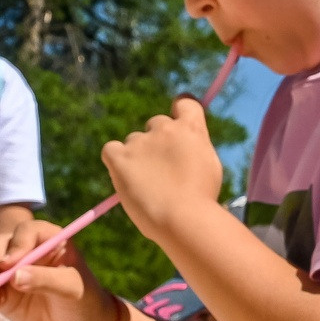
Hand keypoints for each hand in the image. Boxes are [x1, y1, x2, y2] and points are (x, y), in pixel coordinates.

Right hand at [0, 217, 121, 320]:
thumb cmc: (84, 300)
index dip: (16, 245)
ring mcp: (15, 271)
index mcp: (50, 240)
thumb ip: (44, 280)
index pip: (28, 232)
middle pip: (3, 246)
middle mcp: (29, 251)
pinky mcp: (6, 292)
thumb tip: (14, 276)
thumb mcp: (70, 288)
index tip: (8, 265)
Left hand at [101, 97, 224, 242]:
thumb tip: (183, 148)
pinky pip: (110, 150)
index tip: (178, 126)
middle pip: (156, 124)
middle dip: (158, 142)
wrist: (183, 218)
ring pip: (134, 141)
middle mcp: (165, 128)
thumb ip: (194, 149)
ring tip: (147, 184)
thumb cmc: (201, 199)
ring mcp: (141, 142)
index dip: (180, 112)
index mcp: (191, 128)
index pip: (184, 102)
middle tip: (164, 170)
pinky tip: (125, 176)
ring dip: (138, 156)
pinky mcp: (121, 158)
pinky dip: (115, 160)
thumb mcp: (209, 166)